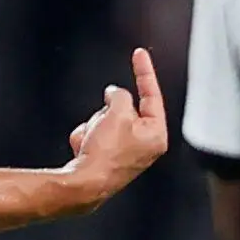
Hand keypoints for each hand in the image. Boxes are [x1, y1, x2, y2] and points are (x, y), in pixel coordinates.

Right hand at [60, 47, 169, 206]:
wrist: (83, 186)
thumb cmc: (106, 152)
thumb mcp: (117, 113)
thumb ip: (120, 97)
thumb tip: (115, 95)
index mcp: (156, 135)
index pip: (153, 95)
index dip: (144, 72)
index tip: (139, 53)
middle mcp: (145, 145)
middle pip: (124, 109)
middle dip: (107, 112)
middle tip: (103, 124)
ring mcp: (126, 154)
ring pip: (105, 120)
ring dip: (93, 125)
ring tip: (91, 142)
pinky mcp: (107, 159)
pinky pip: (94, 135)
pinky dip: (86, 138)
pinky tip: (83, 150)